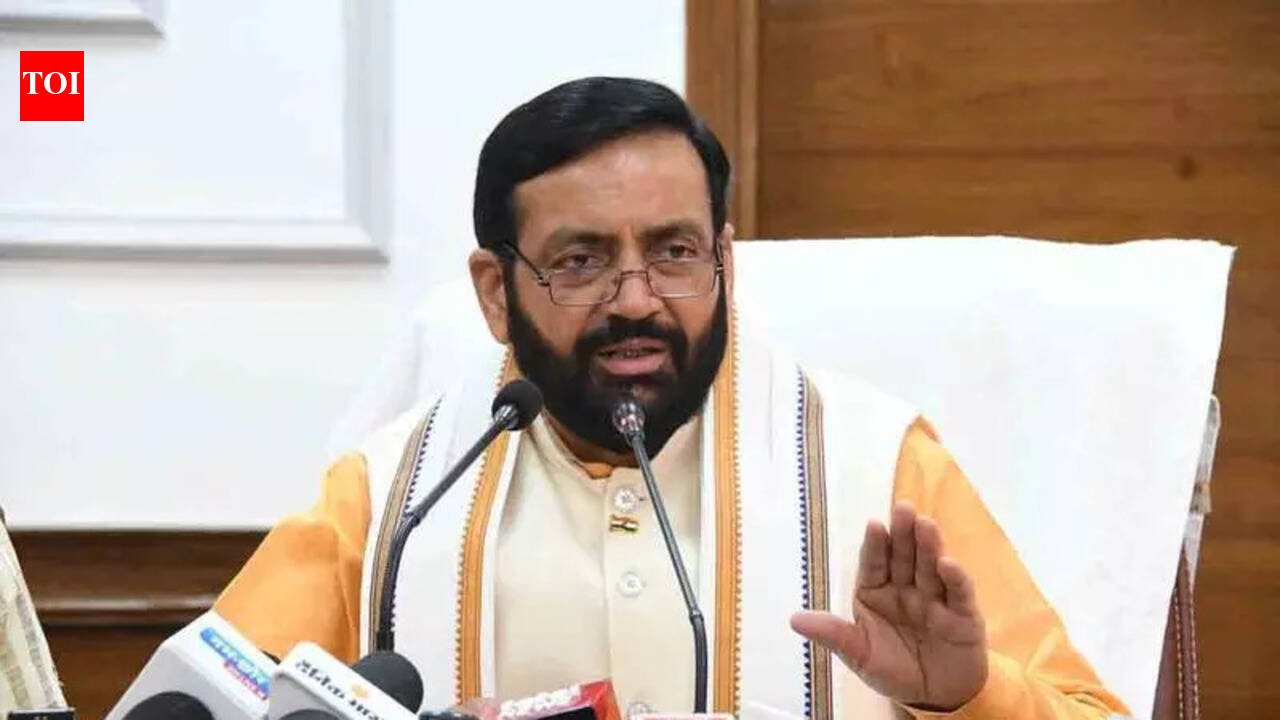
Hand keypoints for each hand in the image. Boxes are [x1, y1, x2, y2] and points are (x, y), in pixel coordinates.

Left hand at [790, 502, 986, 710]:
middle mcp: (905, 589)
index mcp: (876, 592)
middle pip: (904, 558)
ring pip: (930, 568)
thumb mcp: (859, 654)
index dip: (874, 545)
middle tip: (903, 508)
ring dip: (929, 546)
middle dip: (903, 534)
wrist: (935, 698)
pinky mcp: (962, 615)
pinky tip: (948, 563)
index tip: (873, 525)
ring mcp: (934, 599)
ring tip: (925, 524)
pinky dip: (954, 578)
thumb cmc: (893, 669)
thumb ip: (833, 634)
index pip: (873, 564)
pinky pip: (958, 593)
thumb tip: (794, 620)